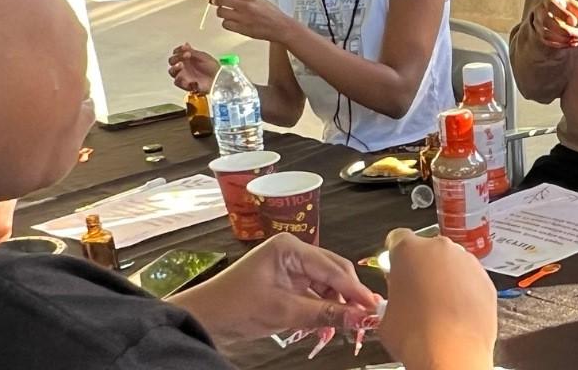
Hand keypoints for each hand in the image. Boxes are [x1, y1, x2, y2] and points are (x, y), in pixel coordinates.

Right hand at [167, 43, 220, 93]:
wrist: (219, 79)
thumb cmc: (214, 68)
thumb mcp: (203, 56)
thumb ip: (193, 51)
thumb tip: (185, 45)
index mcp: (188, 58)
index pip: (177, 52)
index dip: (178, 50)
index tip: (183, 49)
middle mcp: (185, 66)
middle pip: (172, 61)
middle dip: (175, 57)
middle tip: (183, 56)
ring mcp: (184, 75)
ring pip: (172, 72)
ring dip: (174, 68)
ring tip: (180, 65)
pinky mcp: (186, 84)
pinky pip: (177, 82)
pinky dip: (181, 80)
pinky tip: (188, 76)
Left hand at [169, 233, 378, 344]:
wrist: (203, 319)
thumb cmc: (234, 306)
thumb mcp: (284, 312)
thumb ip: (326, 314)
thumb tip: (361, 317)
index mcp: (290, 248)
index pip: (334, 268)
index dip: (356, 291)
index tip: (374, 309)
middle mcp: (293, 253)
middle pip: (334, 274)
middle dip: (347, 299)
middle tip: (363, 321)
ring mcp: (290, 268)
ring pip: (326, 287)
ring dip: (334, 308)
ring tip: (341, 329)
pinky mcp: (286, 283)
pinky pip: (314, 295)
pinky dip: (321, 311)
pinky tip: (325, 327)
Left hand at [209, 0, 299, 43]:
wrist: (280, 26)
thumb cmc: (270, 13)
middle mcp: (245, 4)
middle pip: (219, 0)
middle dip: (214, 1)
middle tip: (214, 2)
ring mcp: (243, 17)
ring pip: (220, 13)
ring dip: (222, 13)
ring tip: (228, 14)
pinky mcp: (242, 28)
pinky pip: (225, 24)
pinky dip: (227, 23)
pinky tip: (233, 22)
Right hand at [378, 229, 496, 369]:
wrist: (451, 353)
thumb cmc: (416, 335)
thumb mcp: (386, 313)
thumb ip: (393, 293)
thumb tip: (397, 299)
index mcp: (409, 250)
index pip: (398, 238)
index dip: (396, 255)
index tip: (397, 268)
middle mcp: (440, 249)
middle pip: (428, 250)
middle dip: (423, 267)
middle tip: (417, 293)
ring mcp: (466, 262)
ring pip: (452, 264)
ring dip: (446, 278)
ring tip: (439, 307)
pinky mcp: (486, 280)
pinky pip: (471, 280)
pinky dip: (465, 291)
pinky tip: (456, 312)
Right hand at [530, 0, 577, 50]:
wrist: (547, 11)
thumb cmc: (562, 6)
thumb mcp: (571, 4)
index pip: (551, 6)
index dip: (562, 14)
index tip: (575, 22)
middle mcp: (540, 11)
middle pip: (547, 22)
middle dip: (565, 31)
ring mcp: (538, 23)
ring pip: (546, 34)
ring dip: (563, 39)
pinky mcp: (539, 34)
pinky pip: (548, 42)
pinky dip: (561, 44)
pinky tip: (572, 43)